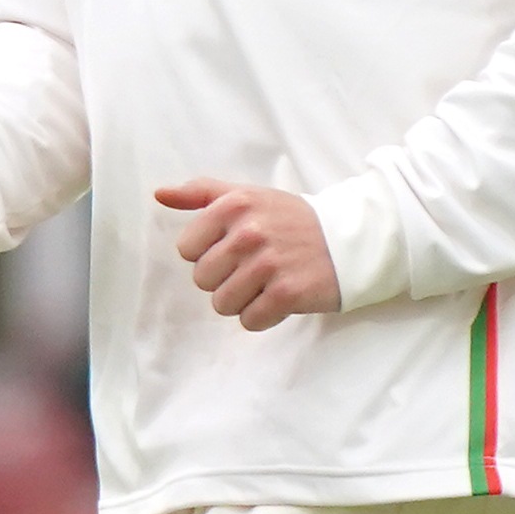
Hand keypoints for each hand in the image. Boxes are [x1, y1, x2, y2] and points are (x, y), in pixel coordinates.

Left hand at [159, 178, 340, 327]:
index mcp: (234, 205)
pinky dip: (264, 315)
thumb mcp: (248, 196)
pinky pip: (250, 320)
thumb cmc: (291, 220)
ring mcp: (269, 263)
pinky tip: (283, 296)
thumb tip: (160, 194)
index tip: (237, 246)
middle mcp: (249, 232)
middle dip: (226, 278)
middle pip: (202, 280)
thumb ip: (201, 193)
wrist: (355, 239)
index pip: (186, 250)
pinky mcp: (288, 293)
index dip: (210, 253)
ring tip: (269, 281)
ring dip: (244, 299)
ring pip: (222, 304)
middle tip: (257, 266)